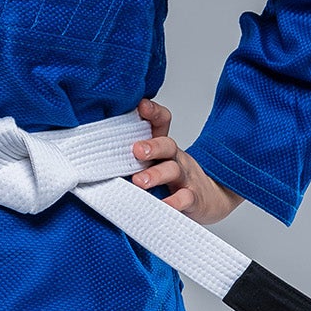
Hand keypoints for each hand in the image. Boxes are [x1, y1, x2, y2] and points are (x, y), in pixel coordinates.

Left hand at [130, 96, 241, 222]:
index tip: (140, 106)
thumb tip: (99, 148)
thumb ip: (134, 155)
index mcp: (164, 148)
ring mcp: (186, 178)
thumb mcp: (158, 162)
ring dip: (156, 175)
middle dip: (151, 146)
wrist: (212, 200)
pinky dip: (174, 202)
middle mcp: (175, 159)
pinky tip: (163, 204)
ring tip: (139, 181)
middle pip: (167, 145)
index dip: (153, 113)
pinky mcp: (193, 199)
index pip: (161, 123)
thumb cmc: (175, 181)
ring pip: (173, 171)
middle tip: (136, 150)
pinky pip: (185, 199)